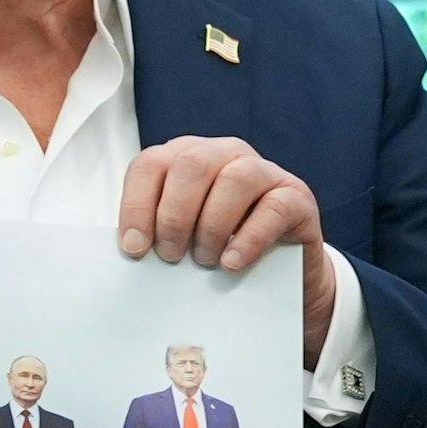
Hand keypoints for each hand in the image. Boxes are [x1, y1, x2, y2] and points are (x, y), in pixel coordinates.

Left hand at [118, 137, 335, 366]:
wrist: (277, 273)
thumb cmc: (218, 248)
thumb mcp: (182, 236)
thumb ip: (157, 232)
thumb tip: (131, 251)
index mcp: (186, 156)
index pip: (151, 165)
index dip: (137, 204)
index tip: (134, 247)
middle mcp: (224, 154)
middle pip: (192, 165)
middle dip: (174, 215)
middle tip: (171, 255)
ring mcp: (263, 171)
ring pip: (234, 180)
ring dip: (211, 226)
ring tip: (204, 260)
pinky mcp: (295, 196)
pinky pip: (274, 207)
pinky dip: (249, 238)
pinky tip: (232, 263)